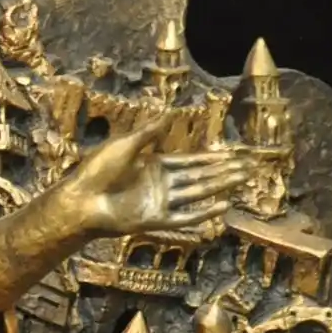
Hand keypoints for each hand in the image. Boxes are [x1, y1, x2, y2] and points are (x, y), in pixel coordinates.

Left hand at [68, 105, 247, 238]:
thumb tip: (170, 112)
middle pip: (200, 177)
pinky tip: (222, 207)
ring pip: (197, 194)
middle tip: (250, 168)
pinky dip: (203, 214)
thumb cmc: (97, 170)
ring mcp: (159, 202)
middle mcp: (161, 185)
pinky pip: (184, 217)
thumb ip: (150, 132)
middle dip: (225, 172)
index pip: (192, 162)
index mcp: (154, 165)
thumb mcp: (126, 144)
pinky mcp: (154, 220)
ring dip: (221, 187)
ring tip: (243, 180)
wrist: (81, 199)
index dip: (213, 158)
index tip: (234, 155)